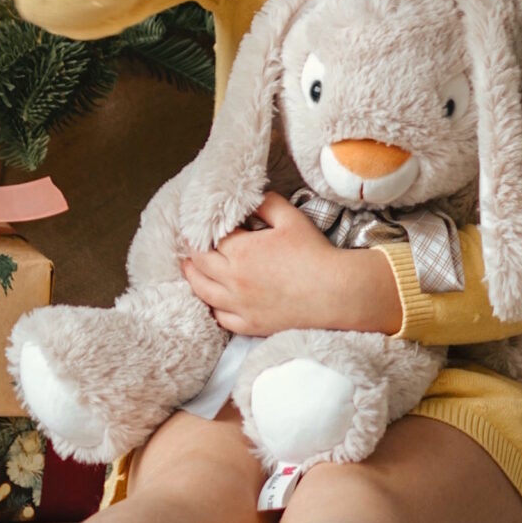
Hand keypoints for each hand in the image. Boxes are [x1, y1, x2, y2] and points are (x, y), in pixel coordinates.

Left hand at [179, 194, 403, 335]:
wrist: (334, 293)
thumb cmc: (314, 254)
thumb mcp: (291, 218)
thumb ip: (266, 203)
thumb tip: (250, 197)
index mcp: (241, 251)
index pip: (210, 238)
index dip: (204, 230)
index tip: (202, 225)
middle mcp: (233, 279)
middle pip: (200, 264)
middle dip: (191, 253)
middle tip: (187, 245)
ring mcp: (240, 305)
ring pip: (204, 292)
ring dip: (193, 278)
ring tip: (189, 269)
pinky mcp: (250, 324)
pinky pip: (221, 318)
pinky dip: (213, 308)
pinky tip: (213, 301)